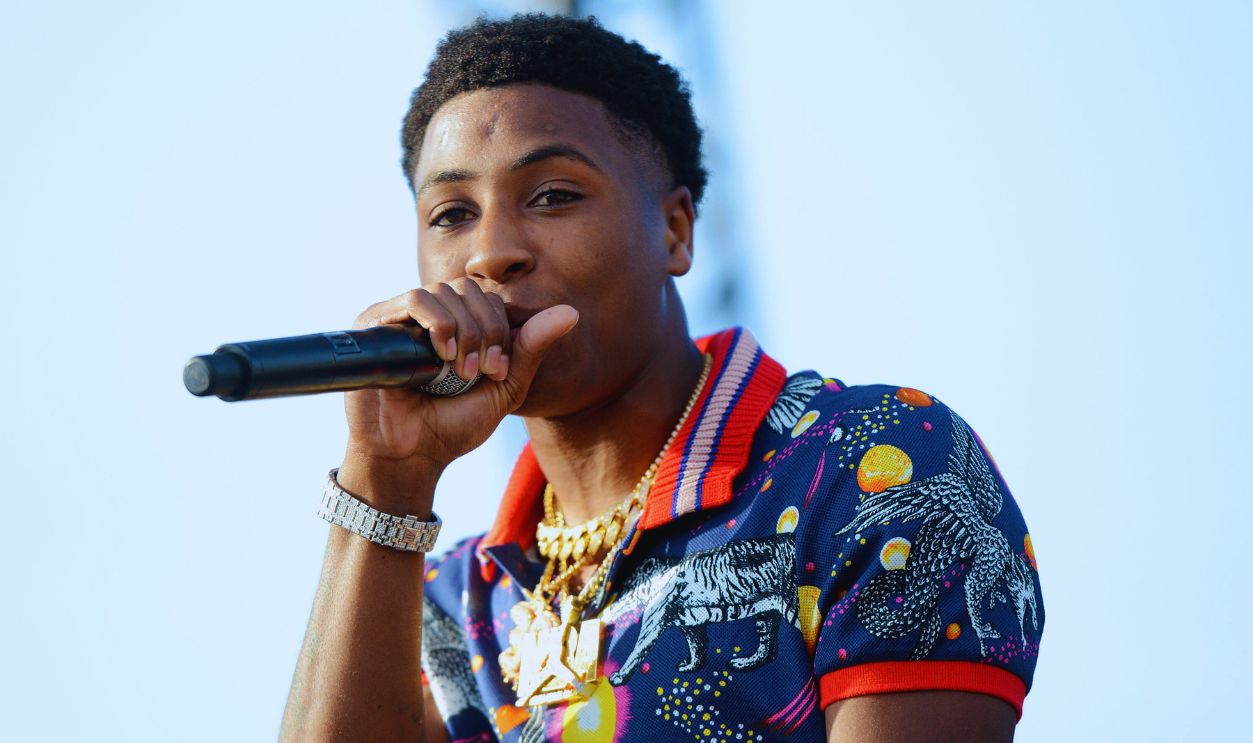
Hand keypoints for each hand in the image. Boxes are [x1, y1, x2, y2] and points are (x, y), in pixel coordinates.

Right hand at [338, 278, 577, 508]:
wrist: (409, 456)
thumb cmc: (453, 427)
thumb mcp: (504, 388)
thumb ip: (531, 349)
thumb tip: (571, 312)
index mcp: (456, 326)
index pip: (487, 299)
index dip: (500, 328)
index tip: (497, 372)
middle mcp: (427, 317)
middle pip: (468, 290)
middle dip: (485, 329)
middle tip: (482, 372)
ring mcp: (401, 318)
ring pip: (443, 291)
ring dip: (463, 329)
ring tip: (462, 370)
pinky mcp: (376, 324)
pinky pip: (414, 300)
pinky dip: (438, 323)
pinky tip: (444, 356)